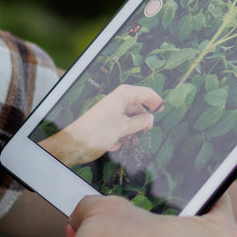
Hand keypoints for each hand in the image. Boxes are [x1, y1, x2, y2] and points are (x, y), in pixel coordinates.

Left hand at [41, 84, 163, 164]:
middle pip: (137, 107)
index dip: (156, 101)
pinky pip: (119, 127)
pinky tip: (115, 144)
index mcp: (122, 96)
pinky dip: (120, 135)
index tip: (163, 110)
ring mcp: (110, 112)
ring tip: (129, 140)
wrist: (73, 144)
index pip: (145, 92)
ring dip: (131, 130)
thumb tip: (150, 119)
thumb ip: (140, 123)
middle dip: (142, 120)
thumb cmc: (96, 133)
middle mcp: (116, 101)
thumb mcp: (123, 128)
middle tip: (147, 130)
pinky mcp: (105, 123)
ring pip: (129, 119)